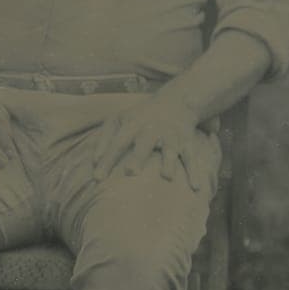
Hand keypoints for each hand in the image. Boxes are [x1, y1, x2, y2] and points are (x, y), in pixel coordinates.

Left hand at [90, 93, 220, 192]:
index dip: (107, 160)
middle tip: (131, 172)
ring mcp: (170, 135)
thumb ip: (103, 140)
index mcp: (132, 124)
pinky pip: (190, 157)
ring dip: (168, 161)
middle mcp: (151, 129)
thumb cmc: (139, 117)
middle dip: (138, 157)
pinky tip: (195, 187)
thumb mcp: (118, 120)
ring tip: (167, 177)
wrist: (176, 102)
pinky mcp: (186, 142)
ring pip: (170, 149)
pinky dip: (193, 172)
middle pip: (144, 143)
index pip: (117, 143)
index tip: (97, 178)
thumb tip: (94, 163)